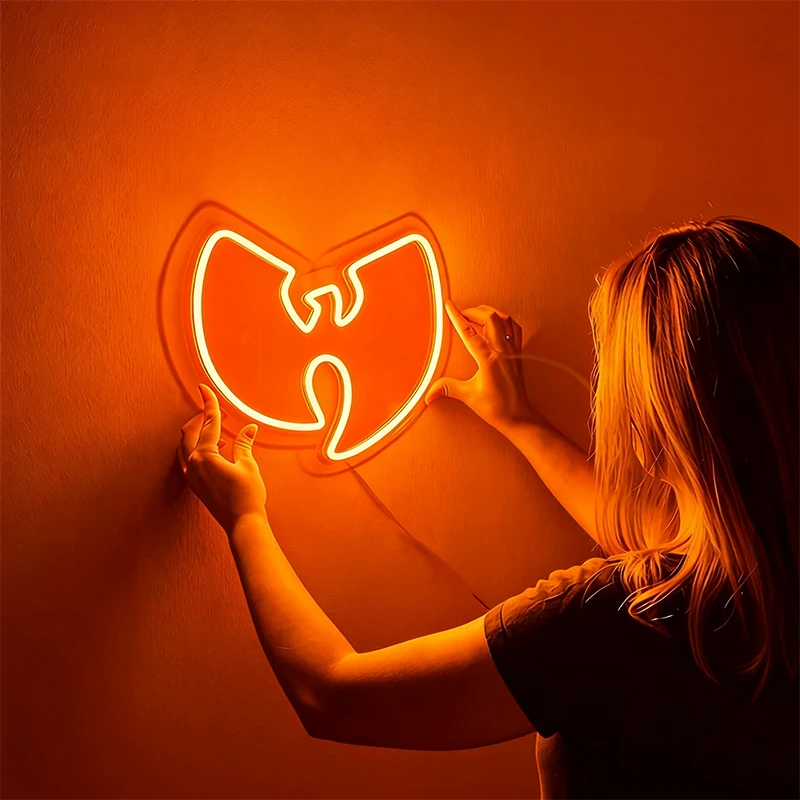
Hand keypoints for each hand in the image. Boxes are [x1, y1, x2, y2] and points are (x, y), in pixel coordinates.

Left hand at [177, 384, 267, 535]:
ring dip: (200, 433)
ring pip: (187, 445)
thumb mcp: (248, 465)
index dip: (209, 403)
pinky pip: (190, 458)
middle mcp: (193, 464)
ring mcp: (192, 475)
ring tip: (217, 428)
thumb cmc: (246, 496)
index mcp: (204, 455)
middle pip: (191, 431)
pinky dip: (199, 447)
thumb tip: (249, 429)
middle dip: (202, 418)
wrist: (242, 523)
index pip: (208, 422)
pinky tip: (217, 448)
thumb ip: (244, 444)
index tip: (204, 388)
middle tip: (215, 410)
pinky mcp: (195, 484)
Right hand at [425, 301, 538, 434]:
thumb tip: (429, 393)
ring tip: (478, 315)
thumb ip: (448, 388)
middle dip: (474, 311)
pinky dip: (506, 322)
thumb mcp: (468, 396)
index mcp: (489, 359)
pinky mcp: (518, 355)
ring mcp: (513, 351)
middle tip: (462, 313)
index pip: (469, 332)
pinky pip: (515, 329)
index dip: (457, 317)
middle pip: (490, 318)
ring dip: (491, 313)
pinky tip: (498, 324)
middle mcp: (503, 351)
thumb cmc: (497, 408)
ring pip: (505, 320)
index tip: (449, 306)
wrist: (519, 417)